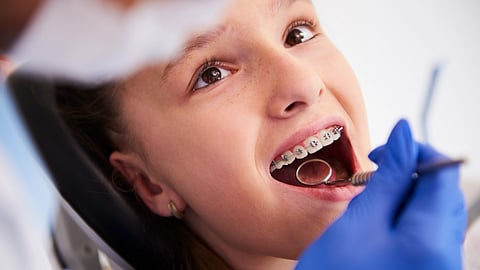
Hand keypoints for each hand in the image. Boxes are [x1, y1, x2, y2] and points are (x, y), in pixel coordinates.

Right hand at [296, 119, 465, 269]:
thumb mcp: (359, 221)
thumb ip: (388, 177)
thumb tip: (404, 135)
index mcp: (433, 239)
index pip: (443, 171)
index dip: (414, 150)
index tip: (383, 151)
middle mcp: (447, 255)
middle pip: (442, 191)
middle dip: (410, 174)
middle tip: (374, 176)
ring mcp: (440, 265)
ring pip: (434, 210)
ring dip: (405, 195)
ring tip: (372, 200)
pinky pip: (427, 232)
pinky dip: (405, 218)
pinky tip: (379, 222)